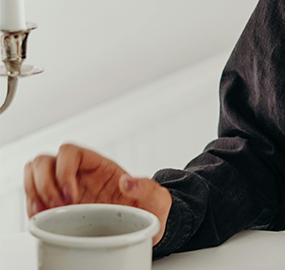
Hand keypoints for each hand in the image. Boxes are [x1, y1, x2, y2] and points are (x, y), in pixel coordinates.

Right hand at [24, 143, 171, 246]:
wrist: (143, 228)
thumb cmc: (149, 210)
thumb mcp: (157, 199)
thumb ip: (147, 188)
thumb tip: (129, 182)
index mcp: (100, 165)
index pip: (69, 151)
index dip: (64, 170)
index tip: (73, 196)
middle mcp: (79, 173)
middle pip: (44, 161)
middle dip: (44, 183)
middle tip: (58, 206)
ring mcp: (66, 188)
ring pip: (33, 173)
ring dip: (33, 192)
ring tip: (45, 213)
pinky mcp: (59, 205)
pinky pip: (34, 197)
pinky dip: (31, 206)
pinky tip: (42, 219)